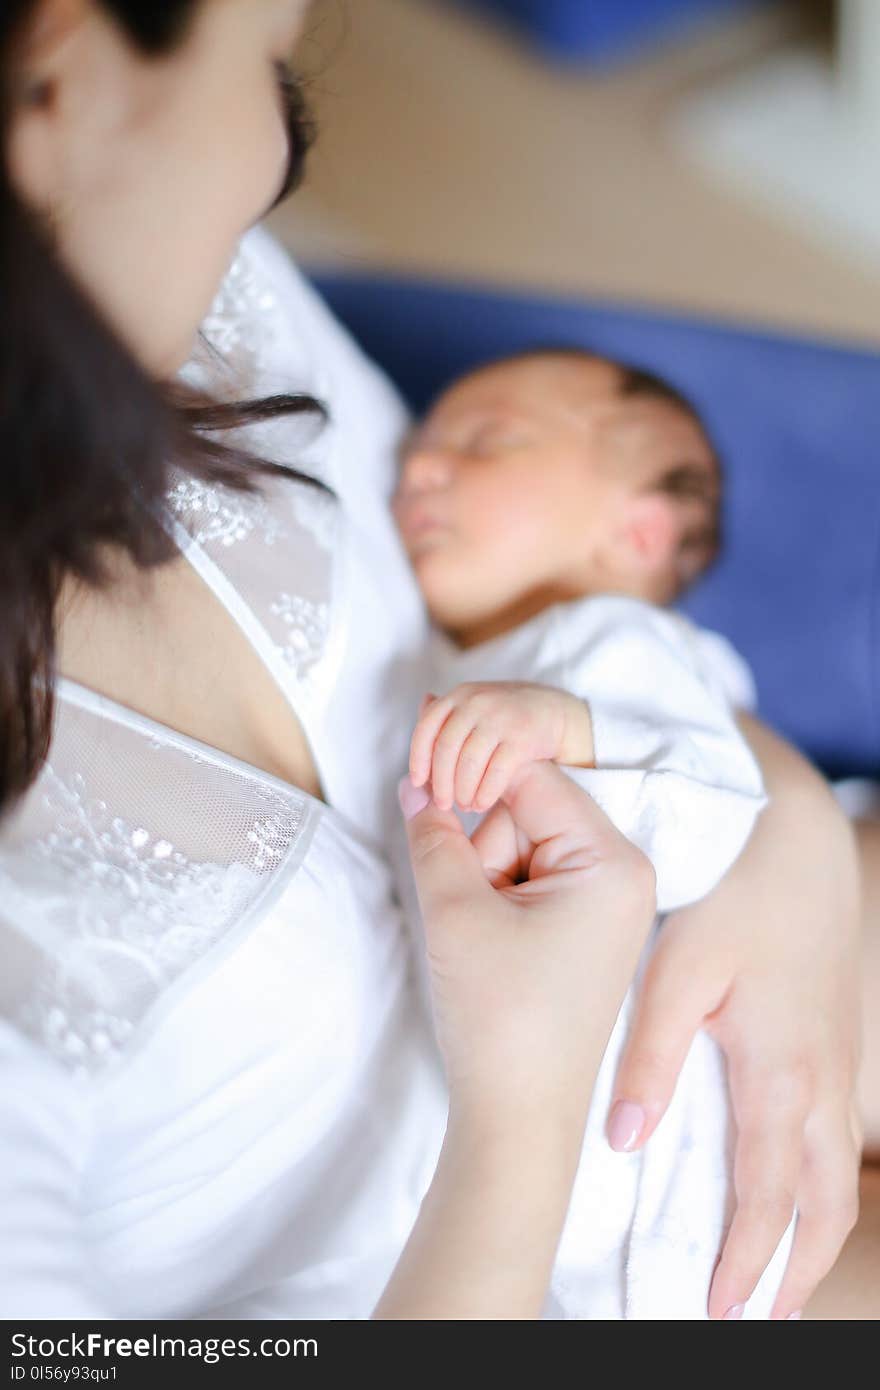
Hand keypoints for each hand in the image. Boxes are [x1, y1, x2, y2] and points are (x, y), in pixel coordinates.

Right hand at [399, 761, 654, 1132]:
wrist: (520, 1118)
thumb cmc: (500, 1018)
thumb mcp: (455, 909)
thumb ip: (434, 833)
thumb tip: (418, 784)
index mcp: (613, 862)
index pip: (530, 779)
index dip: (470, 789)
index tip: (429, 809)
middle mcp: (624, 873)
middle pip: (528, 812)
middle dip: (483, 851)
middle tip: (474, 916)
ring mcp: (609, 902)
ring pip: (523, 848)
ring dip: (487, 880)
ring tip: (485, 944)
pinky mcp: (588, 928)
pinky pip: (533, 882)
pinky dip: (499, 903)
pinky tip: (493, 952)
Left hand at [409, 682, 594, 812]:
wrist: (552, 710)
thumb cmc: (503, 715)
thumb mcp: (471, 706)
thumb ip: (444, 716)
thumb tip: (417, 715)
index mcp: (458, 696)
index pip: (426, 728)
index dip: (418, 758)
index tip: (418, 783)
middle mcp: (477, 703)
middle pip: (446, 749)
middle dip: (440, 782)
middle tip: (442, 805)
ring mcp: (501, 718)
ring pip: (469, 763)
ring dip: (463, 791)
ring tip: (464, 806)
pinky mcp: (523, 737)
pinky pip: (496, 772)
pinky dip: (485, 793)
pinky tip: (482, 805)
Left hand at [606, 716, 862, 1320]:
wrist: (797, 837)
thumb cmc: (733, 897)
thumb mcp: (681, 967)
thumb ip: (652, 1053)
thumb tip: (622, 1140)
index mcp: (781, 1071)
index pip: (771, 1195)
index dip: (750, 1260)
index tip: (721, 1310)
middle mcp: (822, 1081)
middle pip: (825, 1206)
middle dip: (794, 1270)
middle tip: (753, 1315)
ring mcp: (840, 1063)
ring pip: (841, 1173)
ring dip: (813, 1231)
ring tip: (777, 1275)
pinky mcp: (837, 1041)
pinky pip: (839, 1134)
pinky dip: (818, 1180)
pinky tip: (785, 1181)